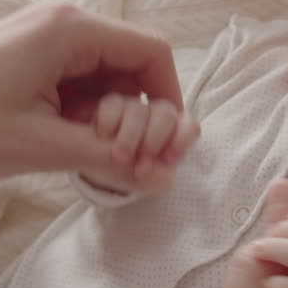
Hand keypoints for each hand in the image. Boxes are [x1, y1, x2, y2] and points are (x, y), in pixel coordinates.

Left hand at [0, 3, 181, 287]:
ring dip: (109, 121)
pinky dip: (85, 117)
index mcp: (67, 29)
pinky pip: (80, 85)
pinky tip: (64, 143)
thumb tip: (161, 177)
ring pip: (107, 80)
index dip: (168, 101)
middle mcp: (60, 22)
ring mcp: (44, 38)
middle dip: (137, 118)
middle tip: (121, 163)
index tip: (163, 147)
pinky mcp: (31, 58)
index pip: (152, 53)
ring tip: (84, 156)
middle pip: (132, 67)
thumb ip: (110, 159)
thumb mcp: (43, 147)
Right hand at [80, 92, 199, 193]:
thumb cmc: (131, 173)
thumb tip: (161, 171)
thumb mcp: (148, 183)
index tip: (167, 160)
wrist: (98, 169)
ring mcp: (135, 108)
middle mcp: (158, 117)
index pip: (190, 127)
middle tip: (140, 164)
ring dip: (129, 137)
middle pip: (165, 114)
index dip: (181, 141)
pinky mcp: (112, 104)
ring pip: (138, 111)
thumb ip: (159, 178)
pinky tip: (104, 138)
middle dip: (153, 140)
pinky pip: (113, 105)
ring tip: (119, 158)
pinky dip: (108, 124)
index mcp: (175, 134)